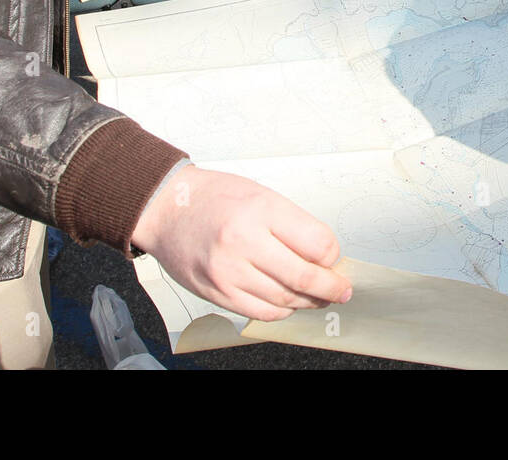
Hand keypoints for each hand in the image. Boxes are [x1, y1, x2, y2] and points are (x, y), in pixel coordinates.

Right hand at [131, 165, 352, 321]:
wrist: (166, 209)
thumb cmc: (214, 198)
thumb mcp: (261, 195)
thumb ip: (292, 225)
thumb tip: (324, 257)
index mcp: (261, 210)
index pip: (317, 243)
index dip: (333, 255)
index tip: (334, 258)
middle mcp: (243, 242)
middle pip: (303, 276)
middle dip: (330, 287)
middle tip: (341, 290)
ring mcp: (228, 271)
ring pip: (284, 299)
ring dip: (308, 302)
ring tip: (319, 297)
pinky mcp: (216, 292)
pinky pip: (259, 312)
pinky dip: (280, 311)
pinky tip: (288, 303)